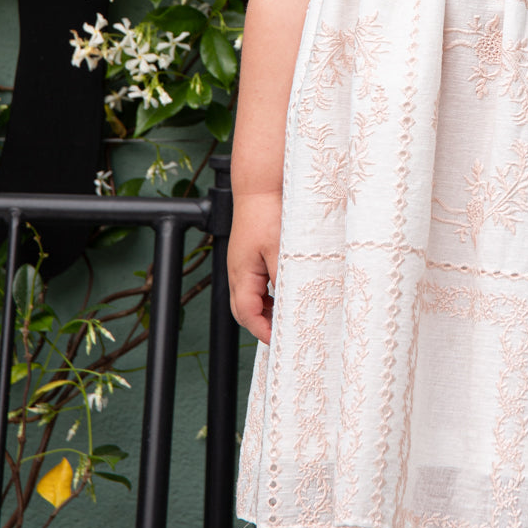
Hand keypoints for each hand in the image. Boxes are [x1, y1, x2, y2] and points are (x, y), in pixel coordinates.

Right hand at [228, 192, 282, 343]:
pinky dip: (268, 294)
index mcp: (241, 274)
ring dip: (266, 309)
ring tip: (288, 314)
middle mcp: (237, 273)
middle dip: (262, 325)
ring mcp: (242, 265)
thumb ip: (283, 277)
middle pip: (244, 310)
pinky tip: (284, 291)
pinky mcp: (249, 257)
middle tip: (285, 331)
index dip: (262, 331)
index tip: (279, 340)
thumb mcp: (280, 248)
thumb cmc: (266, 213)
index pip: (246, 314)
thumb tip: (290, 302)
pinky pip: (255, 284)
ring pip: (250, 298)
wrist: (259, 187)